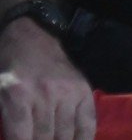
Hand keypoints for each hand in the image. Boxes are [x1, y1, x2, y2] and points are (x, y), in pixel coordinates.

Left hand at [0, 17, 95, 139]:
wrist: (29, 37)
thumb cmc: (7, 69)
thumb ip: (8, 121)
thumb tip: (20, 138)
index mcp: (17, 97)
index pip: (22, 139)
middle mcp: (45, 95)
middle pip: (45, 139)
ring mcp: (67, 92)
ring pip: (65, 134)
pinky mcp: (83, 89)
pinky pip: (87, 122)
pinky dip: (84, 138)